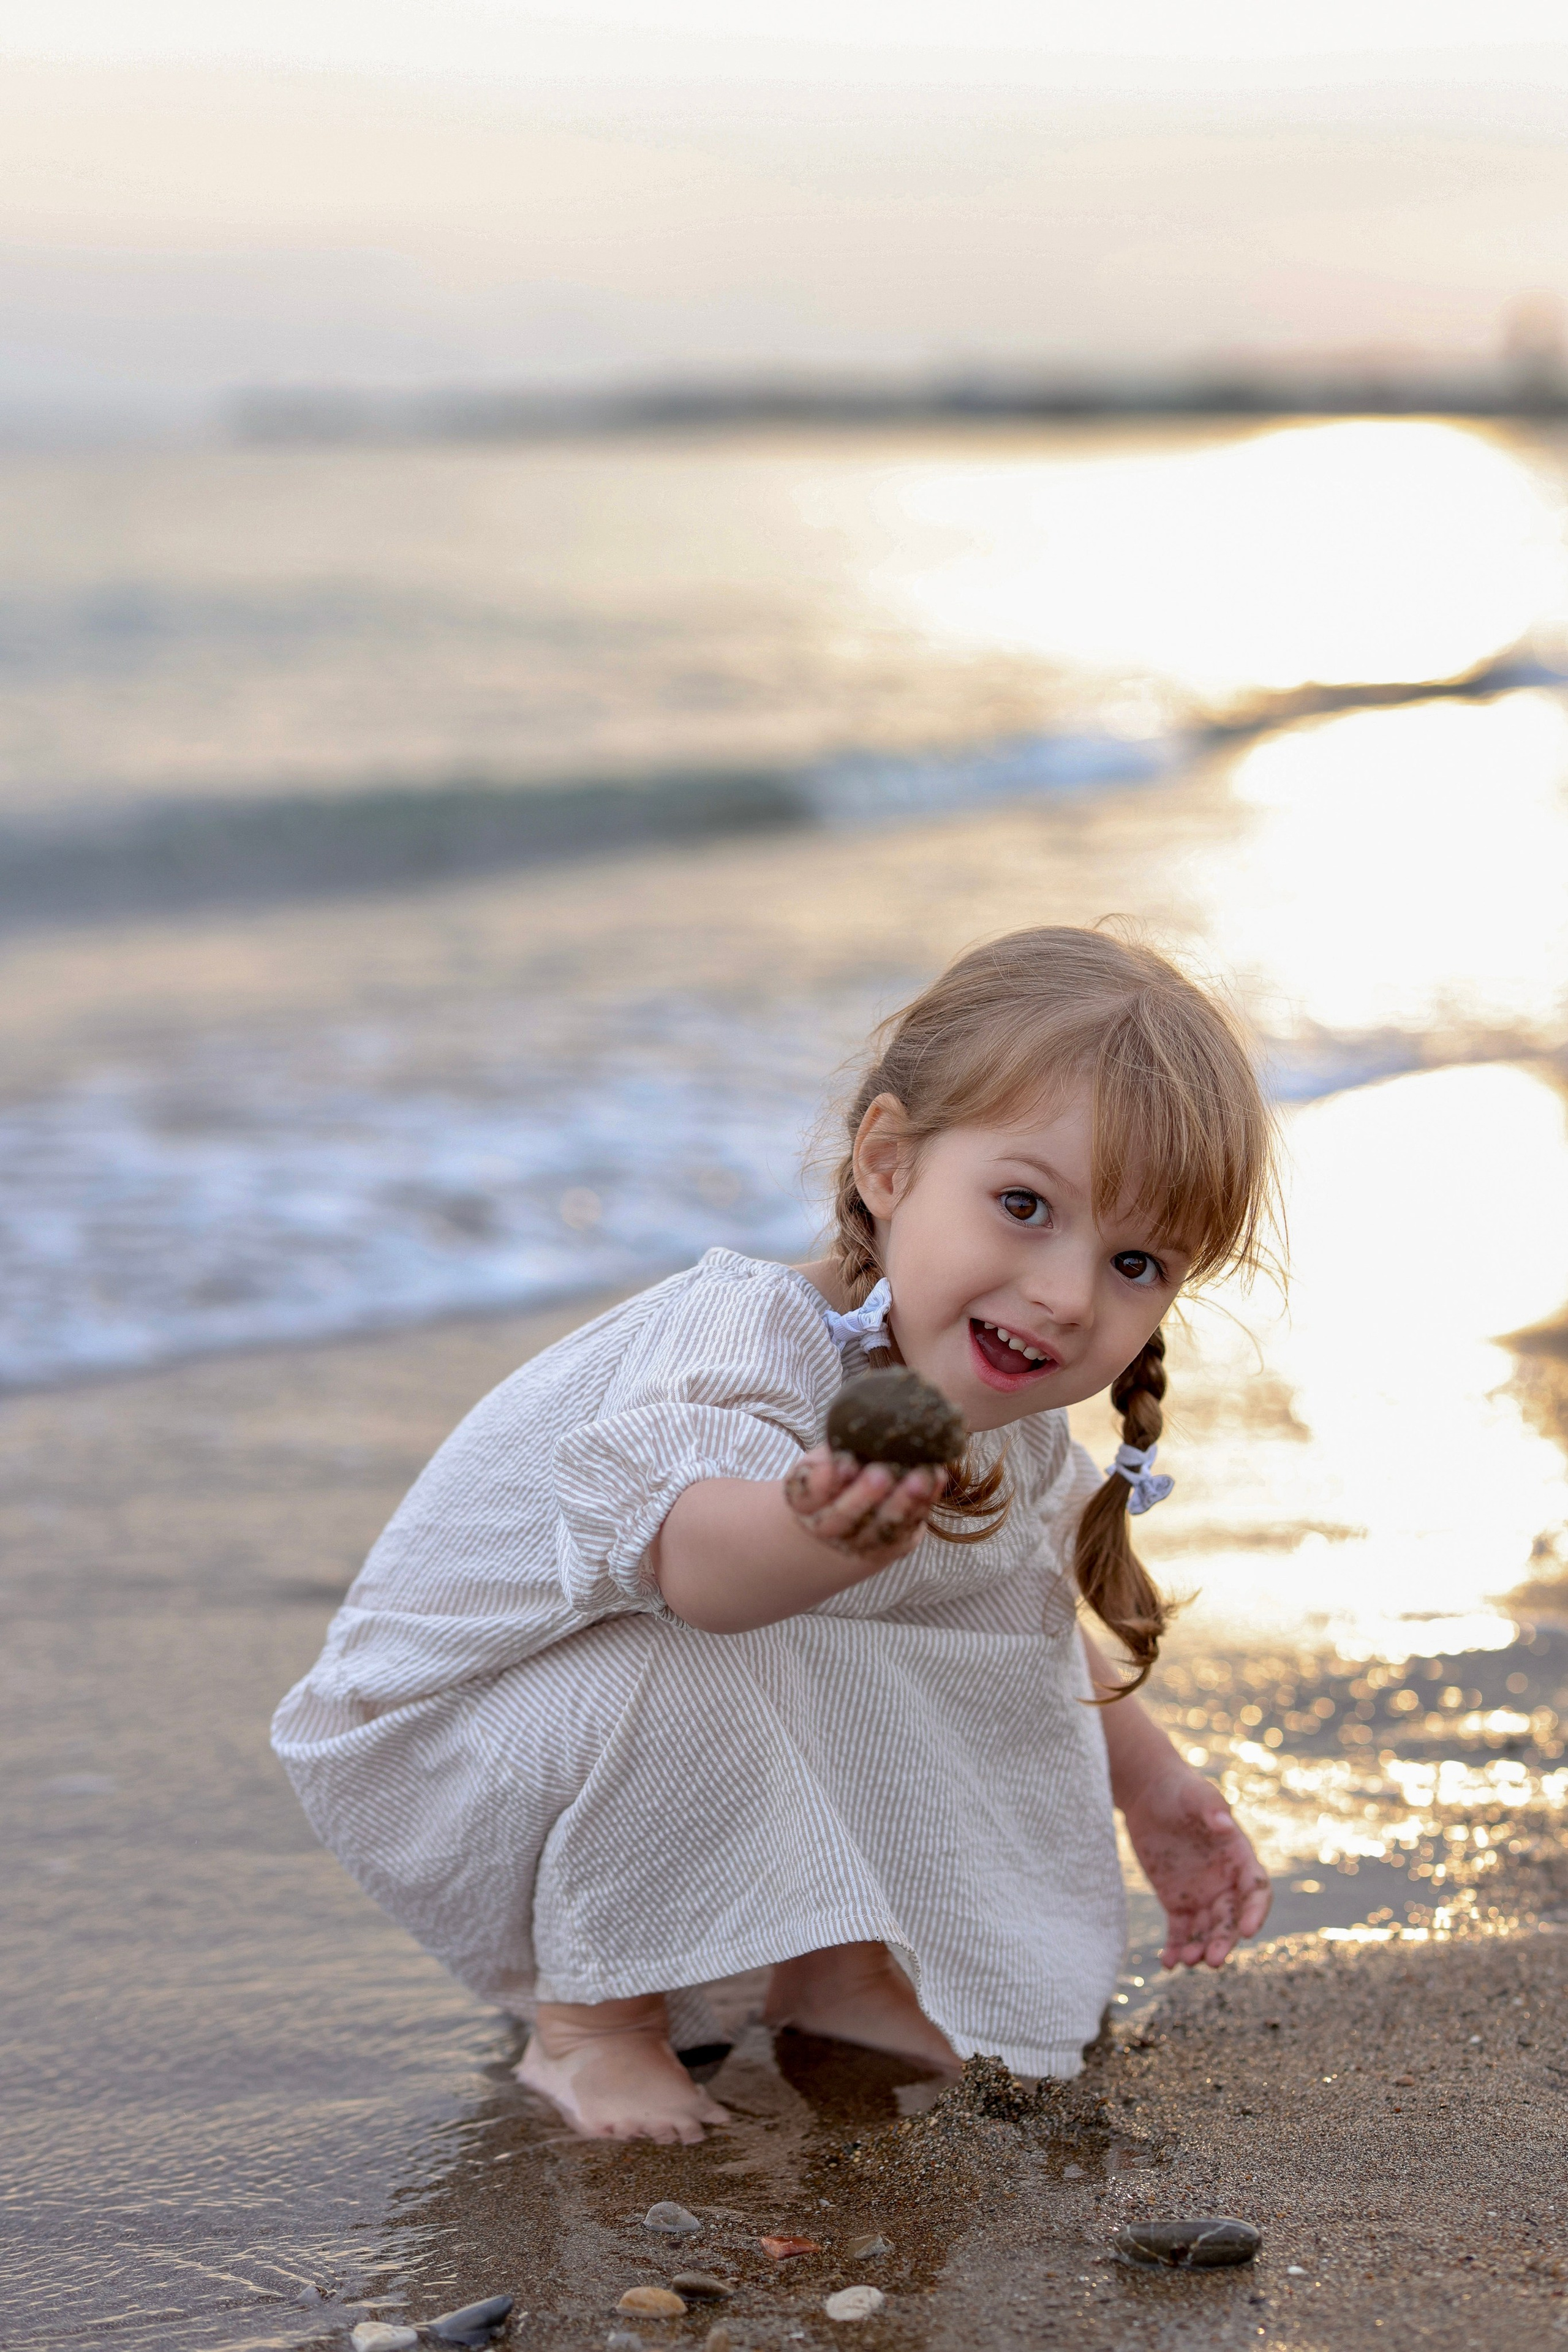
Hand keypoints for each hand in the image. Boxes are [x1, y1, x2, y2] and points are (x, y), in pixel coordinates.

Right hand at [784, 1445, 944, 1567]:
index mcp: (804, 1505)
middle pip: (843, 1518)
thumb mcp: (820, 1462)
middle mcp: (829, 1529)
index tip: (843, 1463)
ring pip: (880, 1528)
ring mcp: (861, 1543)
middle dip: (864, 1496)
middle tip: (881, 1473)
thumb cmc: (834, 1479)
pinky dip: (925, 1502)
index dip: (823, 1482)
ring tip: (919, 1476)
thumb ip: (830, 1455)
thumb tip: (850, 1444)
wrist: (846, 1522)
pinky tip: (936, 1477)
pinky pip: (909, 1528)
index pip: (807, 1496)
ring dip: (903, 1502)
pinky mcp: (892, 1547)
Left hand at [1120, 1762, 1272, 1968]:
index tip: (1247, 1931)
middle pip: (1231, 1919)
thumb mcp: (1197, 1793)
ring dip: (1201, 1949)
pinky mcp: (1177, 1902)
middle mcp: (1225, 1882)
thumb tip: (1224, 1824)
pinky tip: (1168, 1963)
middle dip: (1224, 1941)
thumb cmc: (1180, 1789)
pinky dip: (1176, 1948)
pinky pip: (1181, 1932)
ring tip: (1187, 1961)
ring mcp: (1201, 1895)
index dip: (1256, 1912)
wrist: (1148, 1793)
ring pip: (1207, 1931)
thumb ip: (1213, 1808)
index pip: (1256, 1891)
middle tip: (1212, 1960)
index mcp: (1239, 1857)